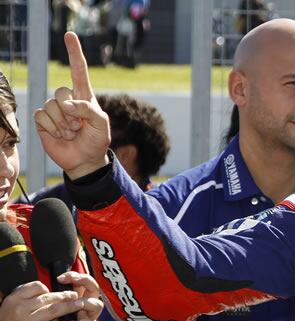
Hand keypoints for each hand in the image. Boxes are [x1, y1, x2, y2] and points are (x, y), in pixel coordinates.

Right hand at [0, 282, 81, 320]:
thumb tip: (45, 292)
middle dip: (64, 296)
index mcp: (13, 299)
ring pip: (53, 311)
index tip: (57, 291)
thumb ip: (24, 299)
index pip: (36, 286)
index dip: (49, 289)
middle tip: (75, 295)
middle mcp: (19, 308)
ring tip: (79, 305)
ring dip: (69, 307)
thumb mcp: (8, 308)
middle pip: (47, 298)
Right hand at [34, 32, 110, 179]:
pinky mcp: (44, 121)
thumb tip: (67, 104)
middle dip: (72, 113)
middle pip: (61, 92)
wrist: (85, 160)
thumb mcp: (102, 125)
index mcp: (84, 96)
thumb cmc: (97, 140)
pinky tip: (61, 136)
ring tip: (72, 133)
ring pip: (52, 106)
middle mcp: (68, 100)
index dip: (74, 53)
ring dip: (64, 124)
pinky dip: (53, 128)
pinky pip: (42, 116)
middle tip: (80, 127)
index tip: (70, 35)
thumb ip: (89, 110)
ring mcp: (55, 110)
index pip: (79, 70)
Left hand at [56, 271, 105, 320]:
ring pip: (96, 304)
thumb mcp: (58, 310)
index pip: (81, 280)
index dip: (73, 276)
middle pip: (94, 286)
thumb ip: (55, 299)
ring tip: (76, 304)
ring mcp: (92, 315)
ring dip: (86, 303)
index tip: (60, 277)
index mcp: (80, 296)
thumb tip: (41, 288)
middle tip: (73, 280)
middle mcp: (89, 303)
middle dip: (84, 281)